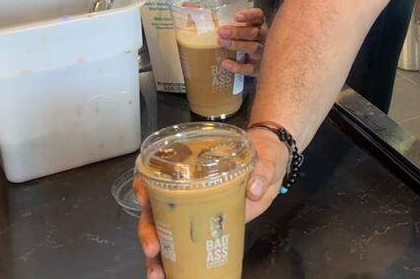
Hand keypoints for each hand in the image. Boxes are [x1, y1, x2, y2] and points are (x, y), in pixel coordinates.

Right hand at [135, 129, 287, 277]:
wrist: (275, 170)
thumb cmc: (264, 153)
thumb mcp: (265, 156)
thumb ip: (261, 171)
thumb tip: (255, 190)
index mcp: (192, 166)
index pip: (157, 173)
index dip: (144, 186)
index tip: (144, 200)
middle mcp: (185, 189)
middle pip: (155, 209)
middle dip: (149, 230)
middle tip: (153, 248)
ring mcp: (193, 210)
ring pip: (164, 232)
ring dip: (156, 255)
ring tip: (158, 273)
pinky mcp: (205, 227)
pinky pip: (185, 245)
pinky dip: (174, 262)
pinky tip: (169, 275)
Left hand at [219, 8, 266, 76]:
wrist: (266, 66)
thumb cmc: (246, 43)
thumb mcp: (244, 32)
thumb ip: (233, 28)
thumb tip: (212, 25)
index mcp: (260, 26)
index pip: (258, 17)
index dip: (249, 15)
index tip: (236, 17)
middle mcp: (264, 38)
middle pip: (253, 33)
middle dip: (237, 32)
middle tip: (221, 32)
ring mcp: (264, 53)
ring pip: (253, 48)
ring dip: (236, 45)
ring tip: (221, 42)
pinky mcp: (260, 68)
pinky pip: (250, 68)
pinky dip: (238, 66)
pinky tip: (225, 63)